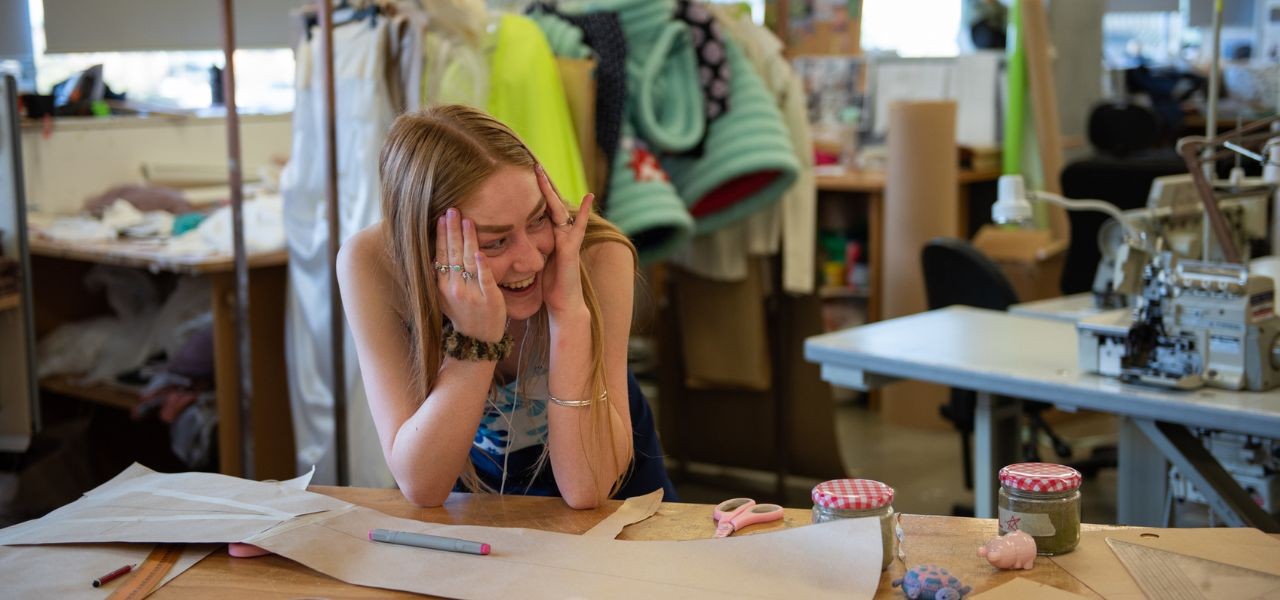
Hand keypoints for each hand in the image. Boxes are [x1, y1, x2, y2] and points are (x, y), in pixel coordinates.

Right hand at [435, 207, 505, 341]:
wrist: (478, 339)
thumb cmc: (463, 313)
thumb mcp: (445, 296)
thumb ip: (440, 276)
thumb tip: (435, 252)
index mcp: (442, 286)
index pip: (440, 255)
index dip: (441, 236)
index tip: (441, 217)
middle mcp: (454, 288)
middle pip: (452, 254)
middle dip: (452, 230)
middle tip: (452, 210)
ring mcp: (471, 293)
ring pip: (468, 261)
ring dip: (468, 239)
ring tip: (466, 220)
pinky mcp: (489, 299)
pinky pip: (485, 279)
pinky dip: (482, 266)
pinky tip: (480, 252)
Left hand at [536, 164, 593, 319]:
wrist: (563, 306)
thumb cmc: (550, 288)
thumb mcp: (536, 264)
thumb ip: (532, 250)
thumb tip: (516, 241)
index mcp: (551, 239)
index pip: (543, 212)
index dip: (536, 196)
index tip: (527, 178)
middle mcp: (561, 236)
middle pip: (552, 206)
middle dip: (543, 186)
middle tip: (534, 166)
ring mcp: (568, 241)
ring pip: (560, 211)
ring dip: (552, 192)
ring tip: (544, 173)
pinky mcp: (570, 250)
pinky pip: (577, 227)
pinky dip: (584, 212)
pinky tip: (589, 197)